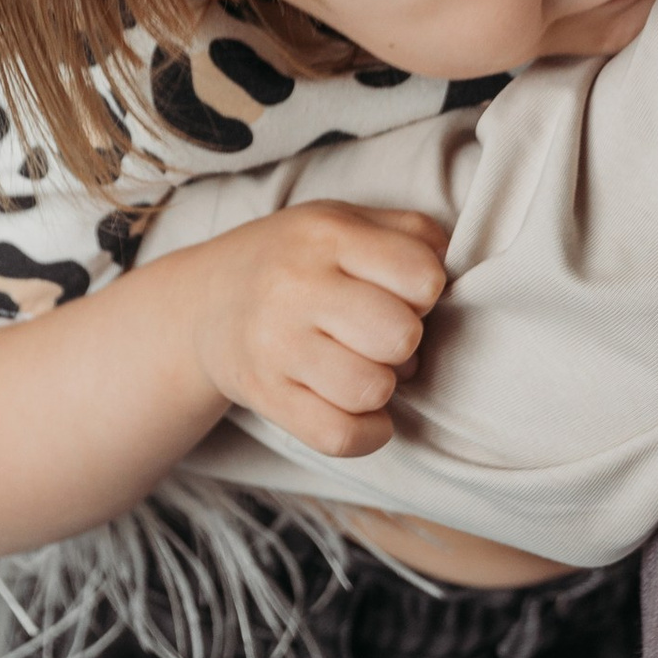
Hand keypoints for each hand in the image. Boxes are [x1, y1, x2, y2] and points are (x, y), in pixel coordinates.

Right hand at [187, 206, 450, 458]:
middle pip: (400, 336)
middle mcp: (295, 286)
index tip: (403, 293)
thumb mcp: (346, 221)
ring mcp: (275, 345)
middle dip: (404, 342)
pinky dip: (368, 433)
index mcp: (326, 234)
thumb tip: (453, 277)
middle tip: (381, 336)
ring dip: (383, 386)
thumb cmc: (297, 261)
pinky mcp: (265, 396)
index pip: (422, 276)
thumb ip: (411, 234)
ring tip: (364, 367)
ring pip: (371, 390)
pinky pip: (340, 436)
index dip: (427, 291)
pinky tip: (364, 412)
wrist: (204, 302)